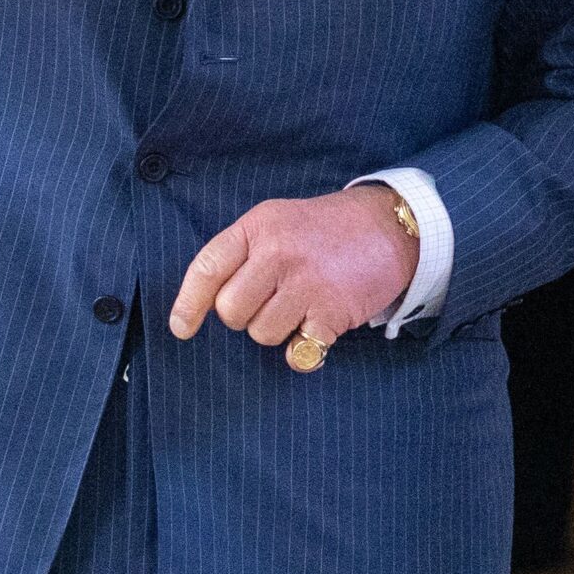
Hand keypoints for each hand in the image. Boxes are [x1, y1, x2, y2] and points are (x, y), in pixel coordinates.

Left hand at [168, 184, 418, 354]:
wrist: (391, 226)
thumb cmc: (326, 229)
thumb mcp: (278, 221)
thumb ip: (244, 252)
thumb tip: (207, 303)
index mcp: (259, 227)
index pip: (207, 269)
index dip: (188, 304)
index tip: (181, 328)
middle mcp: (278, 253)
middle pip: (230, 311)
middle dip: (245, 316)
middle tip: (271, 301)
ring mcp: (306, 283)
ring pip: (262, 333)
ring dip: (278, 330)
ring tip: (302, 306)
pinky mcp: (332, 311)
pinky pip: (298, 352)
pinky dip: (305, 350)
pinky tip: (319, 327)